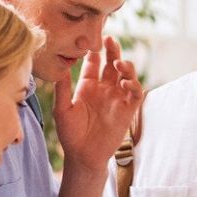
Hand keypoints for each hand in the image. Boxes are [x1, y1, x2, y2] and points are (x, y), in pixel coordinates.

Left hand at [53, 37, 143, 168]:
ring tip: (118, 63)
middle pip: (111, 64)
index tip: (91, 39)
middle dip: (112, 51)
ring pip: (126, 75)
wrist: (83, 156)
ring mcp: (116, 98)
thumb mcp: (62, 110)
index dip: (94, 51)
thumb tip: (60, 67)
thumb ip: (62, 89)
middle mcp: (104, 89)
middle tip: (109, 39)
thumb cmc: (70, 134)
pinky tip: (125, 81)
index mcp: (87, 87)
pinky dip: (134, 84)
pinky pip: (135, 93)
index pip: (93, 63)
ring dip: (125, 66)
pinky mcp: (127, 110)